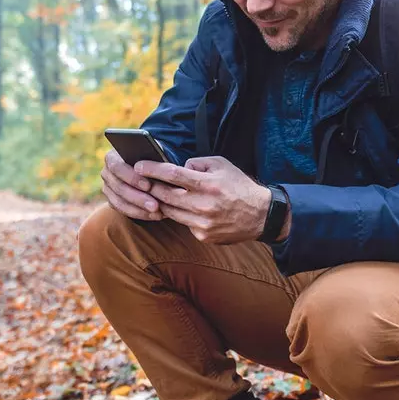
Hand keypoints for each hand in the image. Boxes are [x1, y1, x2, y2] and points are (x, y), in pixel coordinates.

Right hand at [100, 149, 163, 220]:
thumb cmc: (153, 158)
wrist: (150, 168)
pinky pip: (123, 210)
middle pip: (119, 187)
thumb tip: (163, 168)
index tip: (148, 186)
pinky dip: (139, 213)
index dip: (132, 177)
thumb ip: (155, 162)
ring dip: (139, 209)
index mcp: (113, 156)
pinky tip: (154, 215)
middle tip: (155, 206)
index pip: (117, 167)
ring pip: (119, 202)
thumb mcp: (154, 155)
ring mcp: (108, 188)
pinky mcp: (112, 201)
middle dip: (138, 198)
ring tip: (156, 212)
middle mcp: (107, 172)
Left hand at [136, 156, 274, 243]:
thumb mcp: (222, 165)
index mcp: (207, 184)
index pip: (172, 175)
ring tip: (155, 194)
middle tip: (140, 181)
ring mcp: (202, 224)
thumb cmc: (239, 186)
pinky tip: (181, 208)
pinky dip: (180, 215)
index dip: (152, 169)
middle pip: (165, 196)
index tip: (138, 166)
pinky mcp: (203, 236)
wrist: (261, 216)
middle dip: (150, 187)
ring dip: (161, 202)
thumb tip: (180, 168)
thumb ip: (197, 163)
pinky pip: (183, 223)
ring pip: (170, 212)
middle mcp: (203, 205)